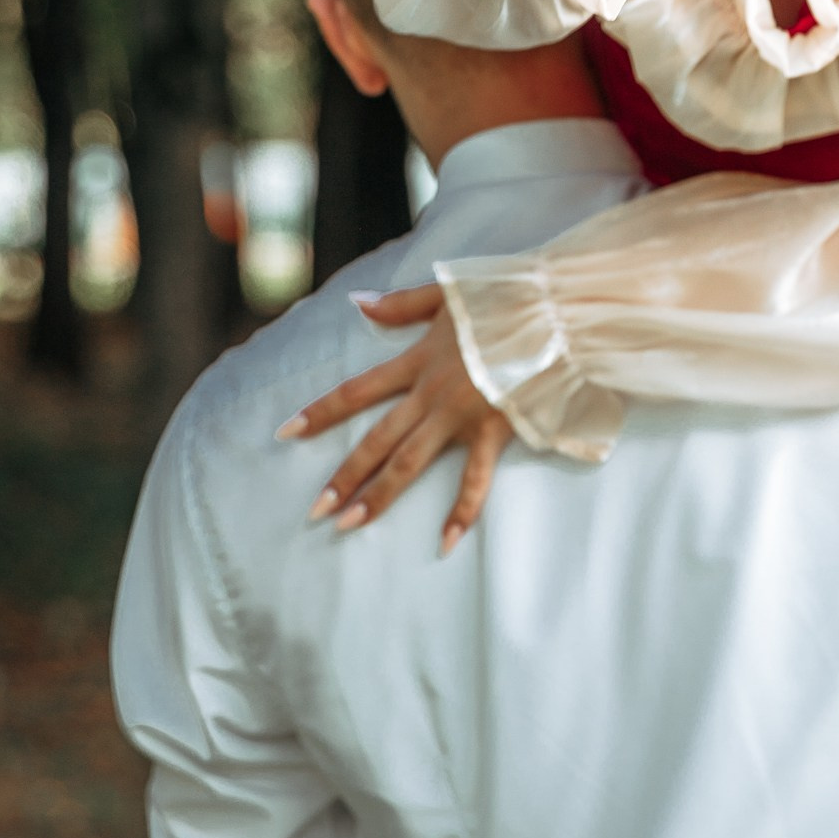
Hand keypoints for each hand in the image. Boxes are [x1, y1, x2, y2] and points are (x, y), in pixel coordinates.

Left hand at [278, 289, 513, 552]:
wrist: (553, 313)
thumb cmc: (502, 299)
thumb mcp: (445, 294)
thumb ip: (400, 305)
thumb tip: (358, 304)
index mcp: (418, 362)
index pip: (357, 392)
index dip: (320, 412)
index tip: (285, 433)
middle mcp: (430, 394)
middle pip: (377, 440)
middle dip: (344, 475)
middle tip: (316, 511)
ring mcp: (460, 416)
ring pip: (410, 462)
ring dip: (378, 495)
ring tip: (349, 525)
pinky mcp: (492, 432)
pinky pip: (474, 479)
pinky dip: (462, 512)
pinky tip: (446, 542)